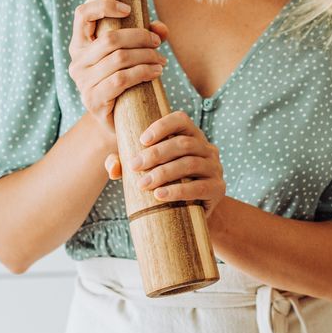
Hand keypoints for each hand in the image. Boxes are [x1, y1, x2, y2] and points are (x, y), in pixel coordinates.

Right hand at [68, 0, 167, 141]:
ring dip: (146, 56)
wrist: (117, 122)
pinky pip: (121, 80)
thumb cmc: (125, 83)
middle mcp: (77, 62)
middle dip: (140, 37)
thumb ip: (145, 38)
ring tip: (161, 61)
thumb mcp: (131, 56)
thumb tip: (161, 27)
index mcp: (80, 45)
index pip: (82, 14)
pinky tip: (156, 73)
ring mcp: (83, 82)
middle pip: (110, 39)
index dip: (104, 6)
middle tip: (157, 43)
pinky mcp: (93, 100)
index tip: (128, 9)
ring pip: (119, 59)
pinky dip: (143, 73)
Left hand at [104, 110, 225, 215]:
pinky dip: (178, 191)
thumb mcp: (148, 170)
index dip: (162, 126)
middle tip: (135, 166)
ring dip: (164, 173)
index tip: (141, 140)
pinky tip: (160, 195)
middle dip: (156, 154)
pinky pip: (199, 187)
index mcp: (192, 136)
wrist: (192, 212)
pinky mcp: (218, 189)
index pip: (181, 120)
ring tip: (143, 184)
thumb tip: (113, 168)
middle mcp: (207, 149)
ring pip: (190, 164)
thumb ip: (127, 165)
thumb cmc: (166, 184)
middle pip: (184, 144)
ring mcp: (215, 168)